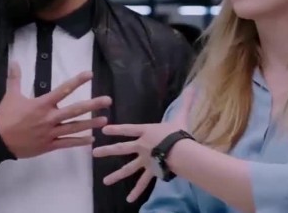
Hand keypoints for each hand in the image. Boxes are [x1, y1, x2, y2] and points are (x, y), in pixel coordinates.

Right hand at [0, 61, 111, 158]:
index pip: (63, 90)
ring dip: (90, 124)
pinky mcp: (49, 146)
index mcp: (42, 104)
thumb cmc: (5, 117)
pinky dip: (79, 142)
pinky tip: (91, 139)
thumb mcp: (10, 95)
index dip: (77, 81)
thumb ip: (15, 78)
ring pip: (74, 128)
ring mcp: (51, 133)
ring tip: (104, 120)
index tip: (90, 74)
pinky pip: (67, 144)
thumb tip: (14, 61)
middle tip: (107, 101)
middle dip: (93, 105)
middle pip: (75, 110)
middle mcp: (50, 118)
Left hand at [92, 87, 195, 202]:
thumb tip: (193, 87)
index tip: (104, 130)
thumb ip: (185, 102)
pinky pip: (143, 182)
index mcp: (147, 132)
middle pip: (122, 149)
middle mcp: (142, 146)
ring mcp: (145, 160)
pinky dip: (136, 191)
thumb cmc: (179, 133)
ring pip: (128, 168)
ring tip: (105, 182)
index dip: (116, 129)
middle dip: (107, 150)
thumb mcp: (181, 115)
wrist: (180, 152)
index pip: (128, 129)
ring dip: (116, 175)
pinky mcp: (152, 171)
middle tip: (94, 153)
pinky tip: (129, 200)